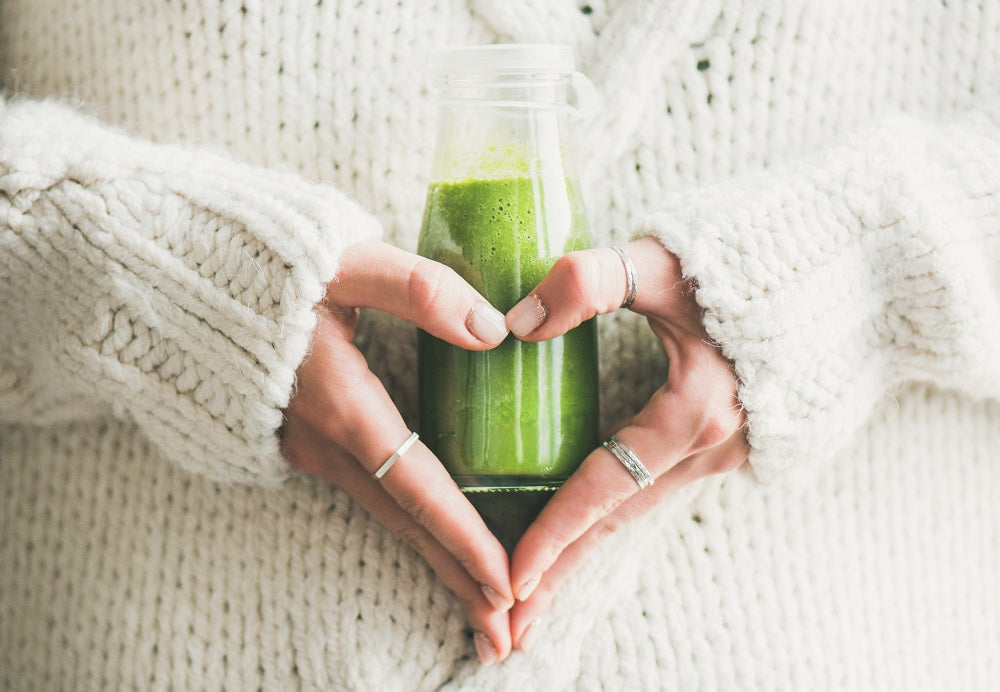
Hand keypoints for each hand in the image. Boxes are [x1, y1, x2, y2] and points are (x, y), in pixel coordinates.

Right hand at [281, 240, 515, 663]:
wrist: (170, 283)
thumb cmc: (261, 266)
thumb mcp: (343, 262)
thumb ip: (418, 290)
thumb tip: (492, 330)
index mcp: (342, 403)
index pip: (417, 487)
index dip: (462, 537)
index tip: (505, 584)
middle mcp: (324, 441)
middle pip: (404, 522)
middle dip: (456, 578)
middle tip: (504, 635)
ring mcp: (306, 446)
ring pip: (385, 514)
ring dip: (434, 561)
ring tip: (478, 607)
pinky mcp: (300, 440)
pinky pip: (366, 495)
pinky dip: (407, 529)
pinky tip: (431, 542)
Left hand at [502, 237, 747, 648]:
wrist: (850, 268)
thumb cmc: (755, 258)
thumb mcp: (665, 261)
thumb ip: (588, 281)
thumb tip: (516, 323)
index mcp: (694, 412)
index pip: (603, 488)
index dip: (552, 533)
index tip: (507, 578)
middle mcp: (713, 447)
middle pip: (617, 521)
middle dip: (562, 572)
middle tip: (509, 626)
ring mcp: (729, 450)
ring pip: (639, 510)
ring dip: (588, 549)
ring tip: (540, 590)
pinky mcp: (733, 441)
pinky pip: (660, 491)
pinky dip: (618, 518)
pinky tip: (592, 528)